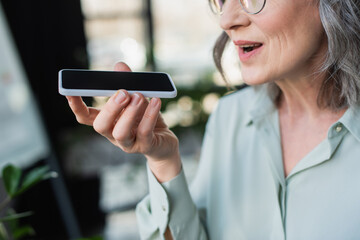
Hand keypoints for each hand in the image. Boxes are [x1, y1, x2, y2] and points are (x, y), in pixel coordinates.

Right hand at [66, 62, 180, 181]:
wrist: (165, 141)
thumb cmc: (146, 118)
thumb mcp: (138, 98)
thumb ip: (129, 83)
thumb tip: (119, 67)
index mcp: (107, 121)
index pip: (85, 117)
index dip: (76, 105)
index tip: (70, 91)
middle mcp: (113, 134)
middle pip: (100, 126)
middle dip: (110, 108)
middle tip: (122, 93)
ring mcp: (128, 143)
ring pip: (121, 133)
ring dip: (129, 113)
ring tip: (138, 96)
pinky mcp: (145, 146)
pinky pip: (144, 132)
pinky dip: (150, 115)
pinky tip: (156, 101)